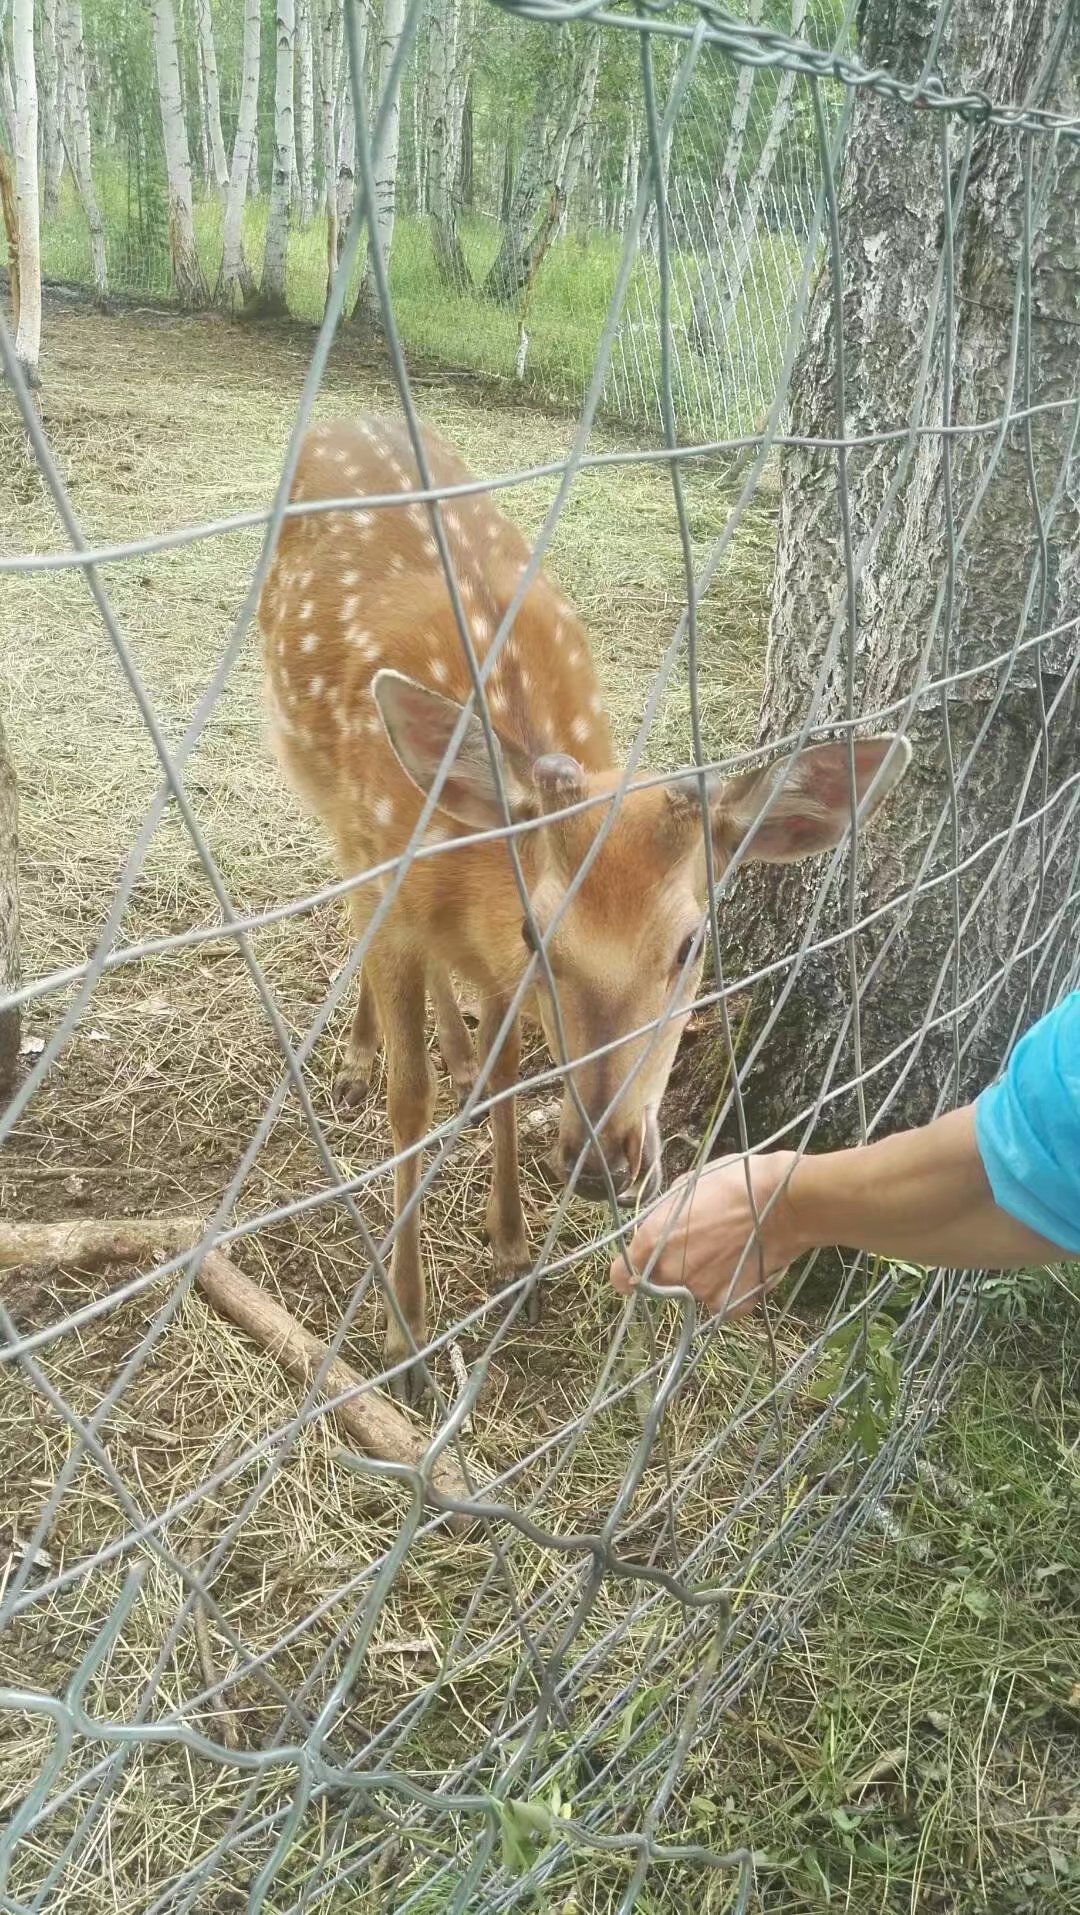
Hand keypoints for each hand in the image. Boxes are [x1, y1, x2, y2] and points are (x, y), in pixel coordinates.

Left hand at [609, 1150, 803, 1319]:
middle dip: (674, 1269)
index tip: (645, 1264)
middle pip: (660, 1283)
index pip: (620, 1277)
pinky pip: (723, 1303)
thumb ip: (665, 1215)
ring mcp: (701, 1292)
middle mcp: (670, 1272)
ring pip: (694, 1292)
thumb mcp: (687, 1185)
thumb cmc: (735, 1181)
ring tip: (732, 1250)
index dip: (631, 1271)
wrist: (786, 1201)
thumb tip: (660, 1227)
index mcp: (652, 1242)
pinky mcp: (732, 1305)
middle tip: (703, 1245)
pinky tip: (747, 1266)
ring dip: (706, 1277)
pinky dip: (732, 1291)